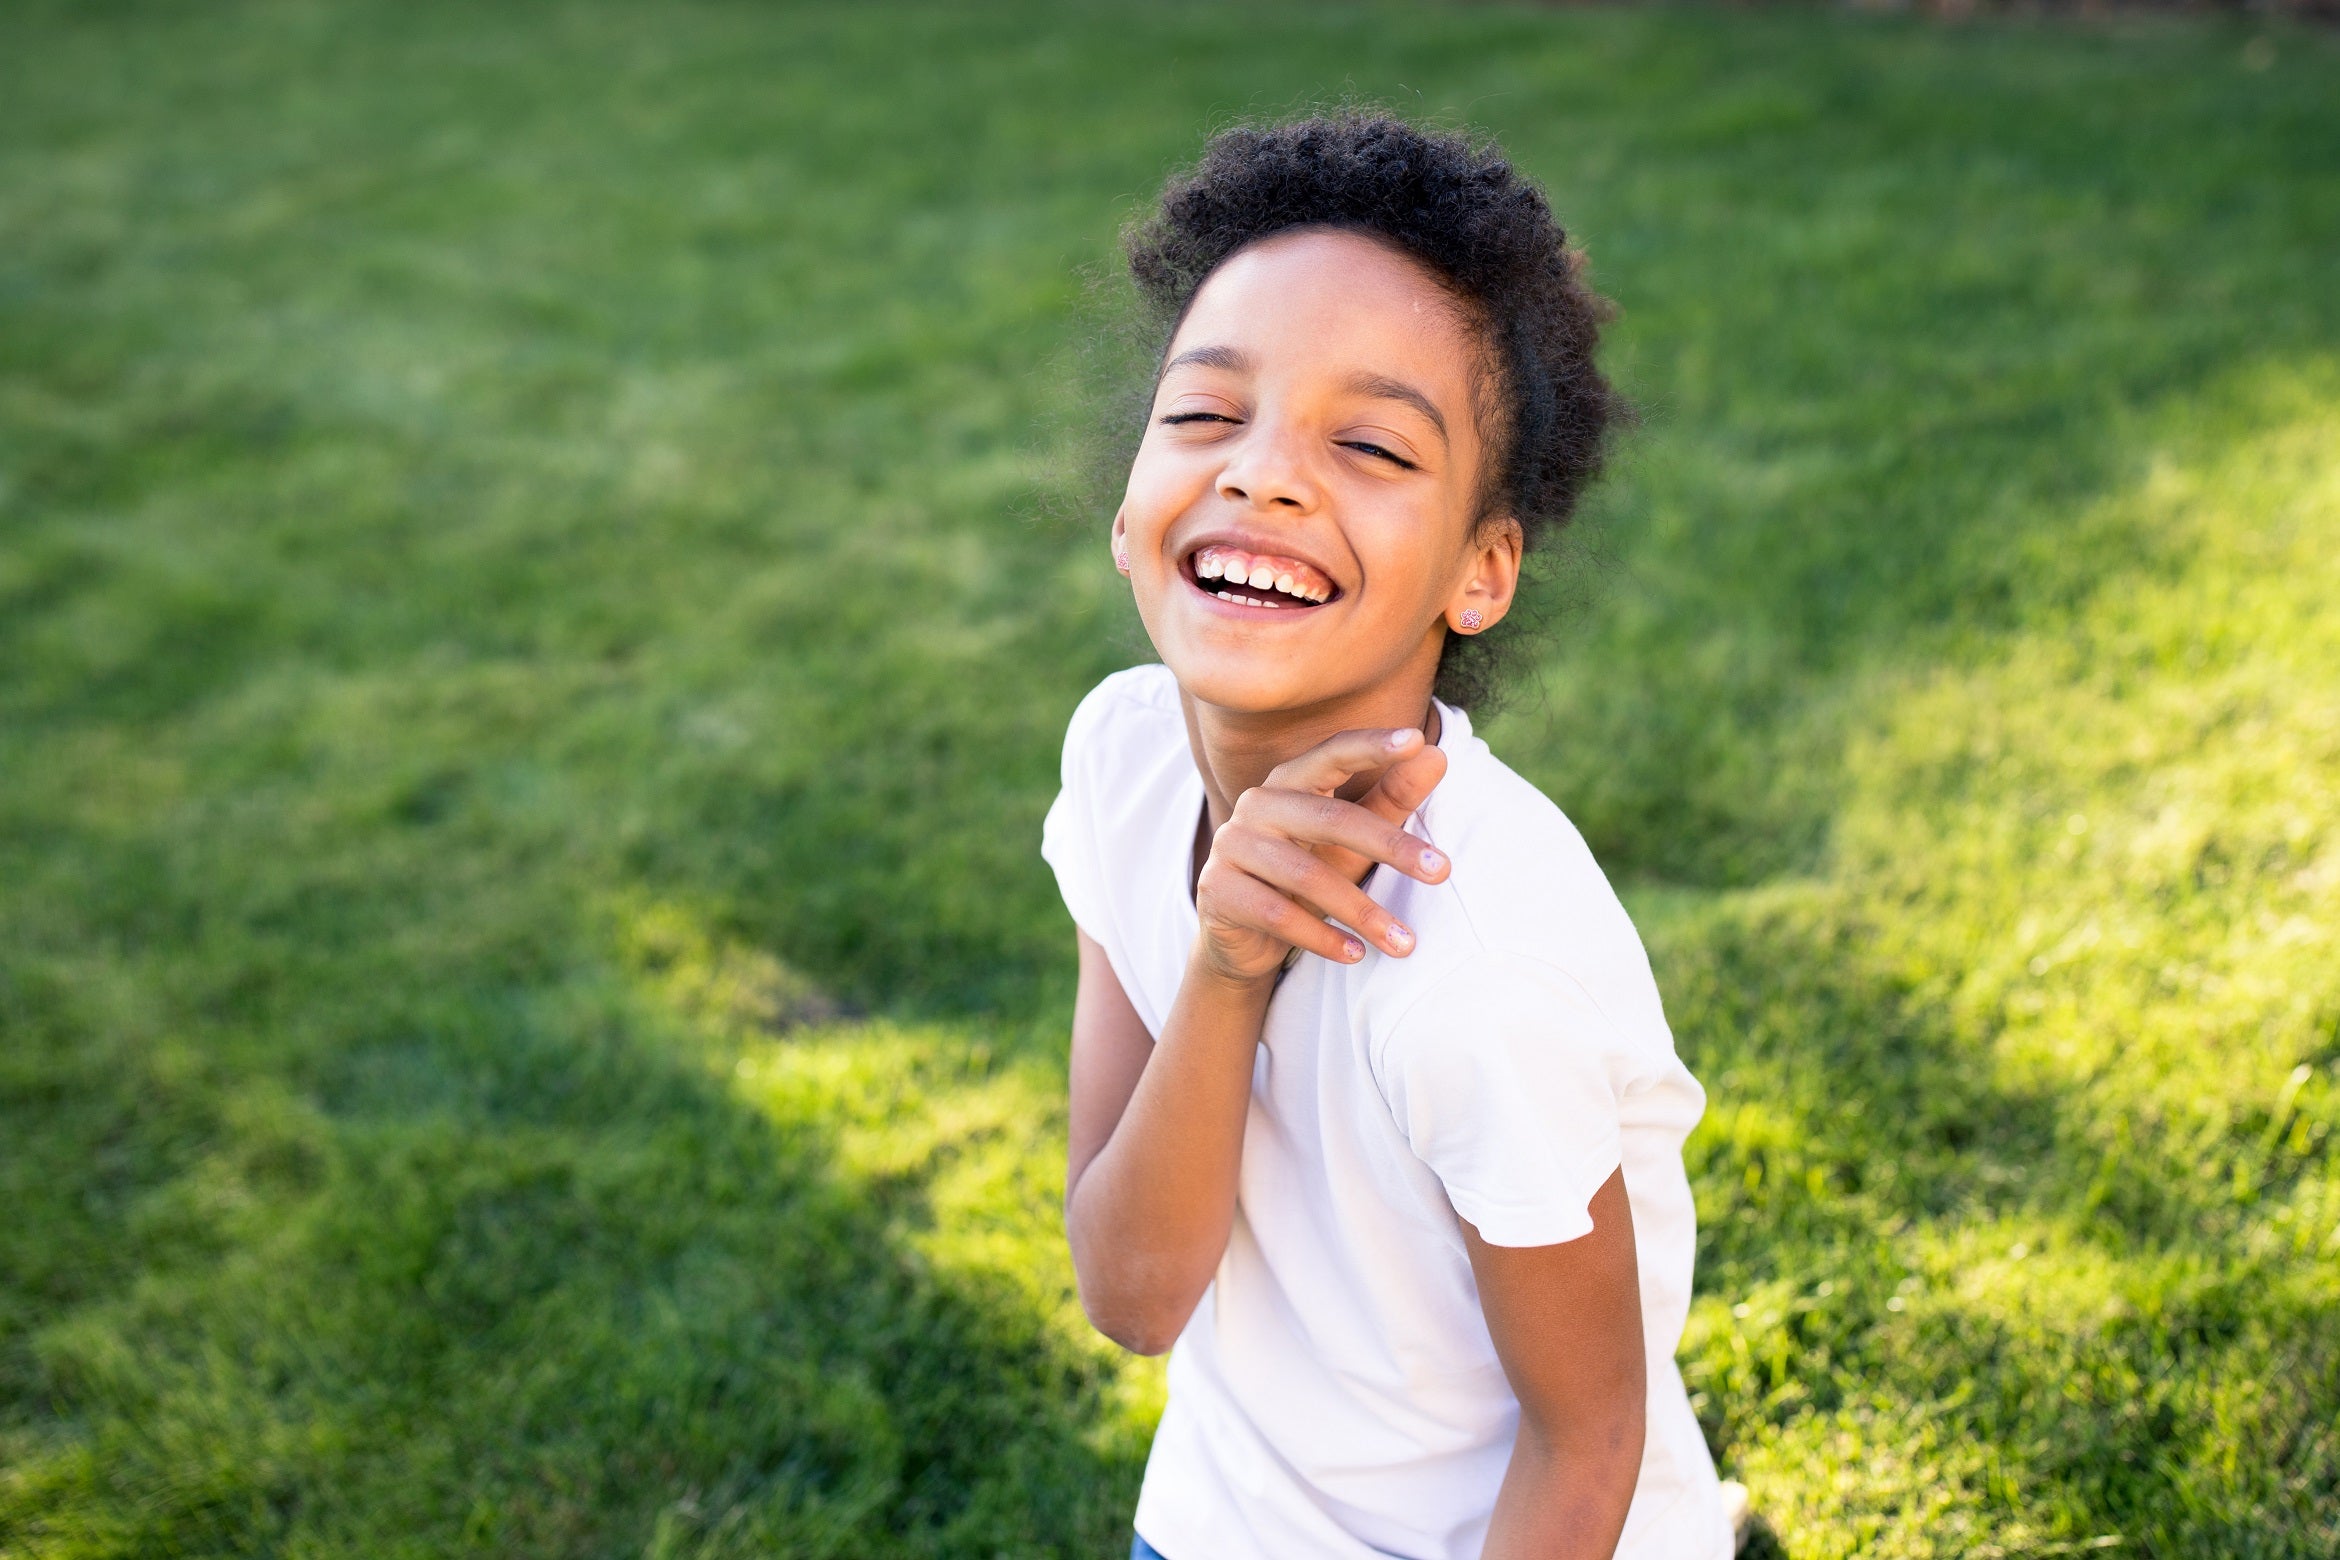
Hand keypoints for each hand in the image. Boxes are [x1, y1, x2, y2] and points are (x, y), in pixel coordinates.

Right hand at [1193, 728, 1450, 984]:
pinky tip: (1357, 954)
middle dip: (1390, 845)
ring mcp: (1230, 845)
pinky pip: (1278, 914)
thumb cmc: (1304, 880)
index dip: (1372, 746)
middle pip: (1329, 818)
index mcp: (1289, 782)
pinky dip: (1323, 938)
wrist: (1242, 939)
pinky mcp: (1217, 889)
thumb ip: (1389, 801)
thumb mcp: (1351, 845)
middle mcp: (1256, 805)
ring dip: (1362, 912)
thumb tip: (1437, 756)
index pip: (1332, 754)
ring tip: (1405, 943)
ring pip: (1306, 875)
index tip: (1418, 740)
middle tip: (1442, 871)